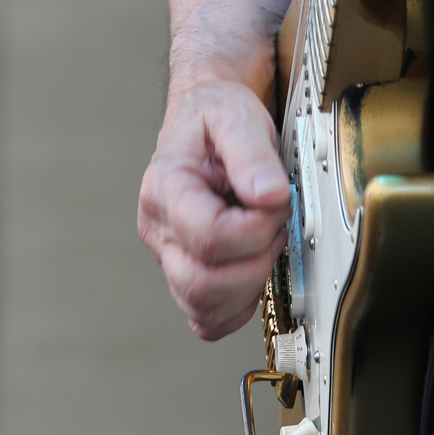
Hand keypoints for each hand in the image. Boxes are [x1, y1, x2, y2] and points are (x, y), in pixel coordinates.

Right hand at [138, 76, 290, 338]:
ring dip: (249, 283)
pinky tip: (254, 265)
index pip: (207, 235)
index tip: (274, 201)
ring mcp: (170, 259)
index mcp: (165, 188)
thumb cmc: (216, 117)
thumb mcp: (236, 115)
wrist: (206, 119)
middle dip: (254, 261)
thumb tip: (271, 196)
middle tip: (273, 223)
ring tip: (264, 238)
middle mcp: (159, 230)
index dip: (253, 229)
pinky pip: (208, 319)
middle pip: (201, 283)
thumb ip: (253, 153)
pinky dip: (238, 305)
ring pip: (204, 308)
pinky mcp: (186, 278)